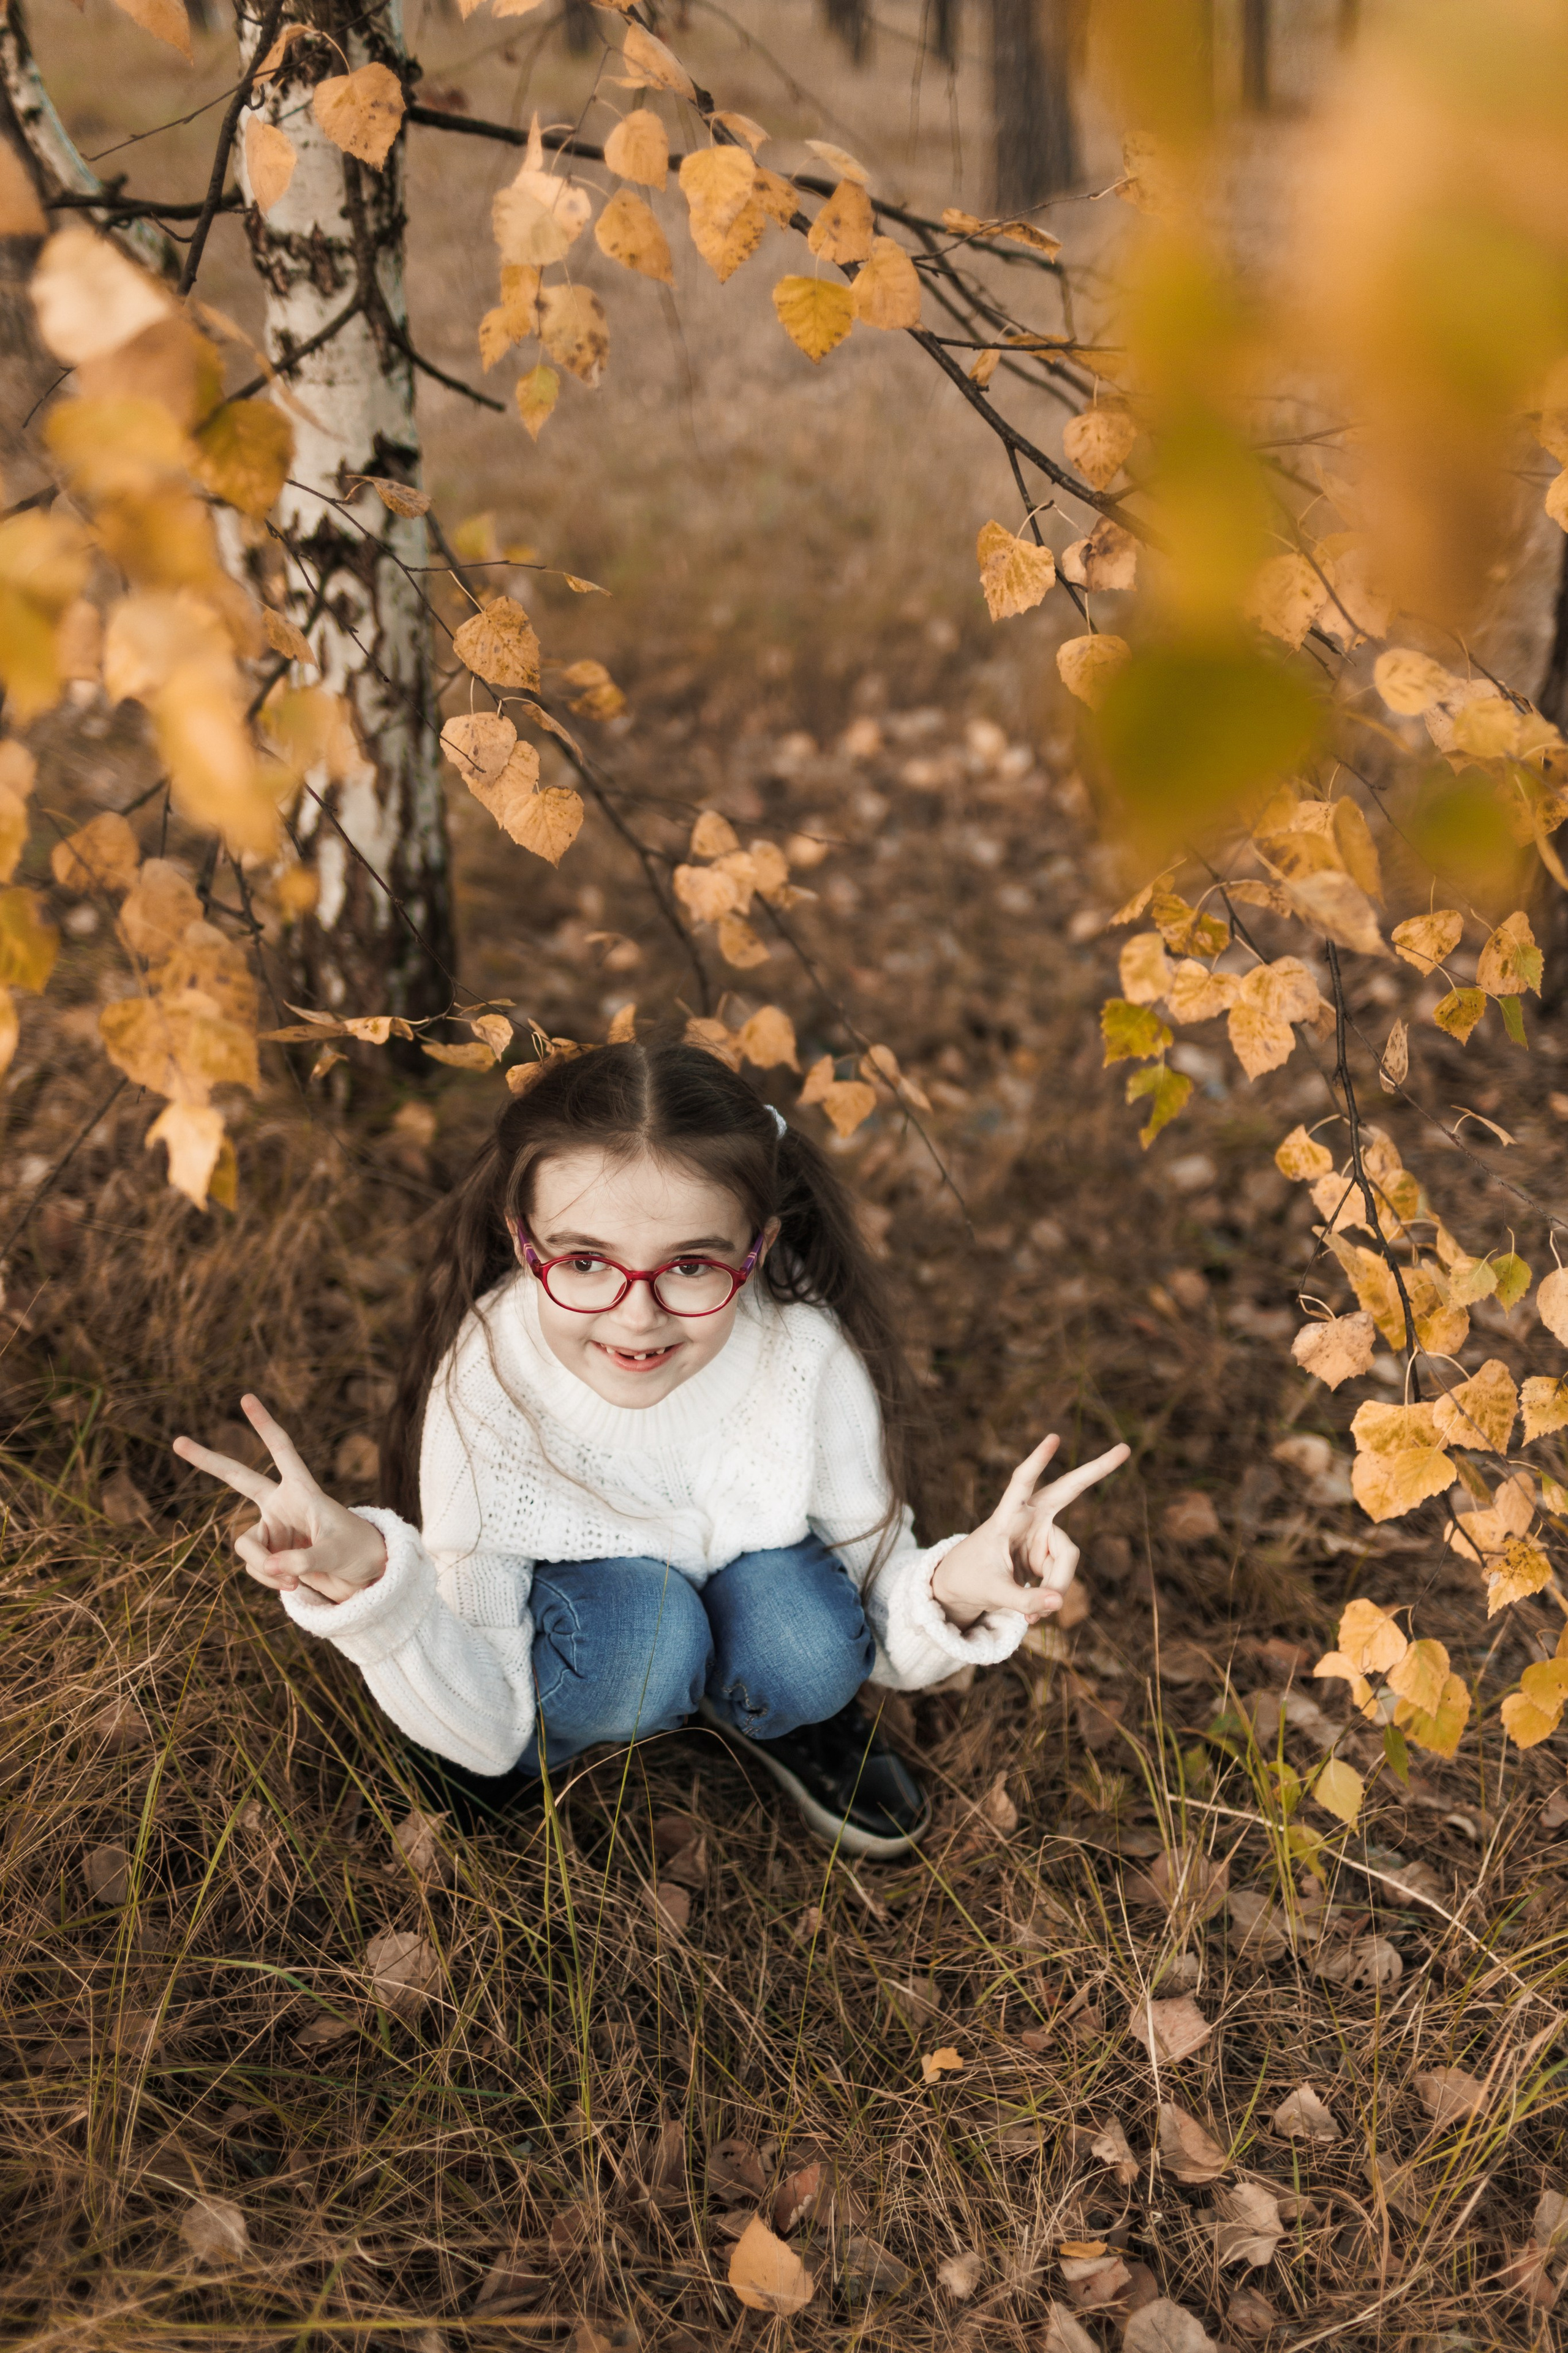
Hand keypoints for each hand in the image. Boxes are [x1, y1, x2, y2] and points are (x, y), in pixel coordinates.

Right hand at [172, 1393, 386, 1604]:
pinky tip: (291, 1586)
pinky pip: (255, 1567)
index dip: (264, 1425)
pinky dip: (269, 1579)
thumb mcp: (334, 1554)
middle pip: (238, 1477)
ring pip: (245, 1544)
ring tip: (292, 1580)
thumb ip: (301, 1560)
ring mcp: (272, 1528)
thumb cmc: (356, 1552)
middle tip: (178, 1441)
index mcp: (302, 1490)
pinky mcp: (269, 1553)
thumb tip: (270, 1568)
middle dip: (208, 1460)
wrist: (362, 1576)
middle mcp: (281, 1504)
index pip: (281, 1450)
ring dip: (261, 1566)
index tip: (246, 1398)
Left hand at [930, 1435, 1130, 1630]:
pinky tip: (1034, 1612)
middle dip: (1096, 1470)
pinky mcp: (1051, 1553)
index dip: (1037, 1462)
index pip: (1021, 1483)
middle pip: (1068, 1490)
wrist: (964, 1587)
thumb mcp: (992, 1593)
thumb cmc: (971, 1579)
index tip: (1054, 1438)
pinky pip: (1064, 1576)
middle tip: (1124, 1449)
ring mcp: (1043, 1535)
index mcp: (1006, 1517)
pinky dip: (1052, 1596)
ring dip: (1056, 1588)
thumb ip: (1024, 1598)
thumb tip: (1059, 1602)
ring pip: (1068, 1559)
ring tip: (1031, 1614)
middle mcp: (1030, 1519)